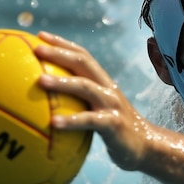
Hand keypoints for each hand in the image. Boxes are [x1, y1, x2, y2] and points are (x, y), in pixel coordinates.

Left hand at [35, 31, 149, 170]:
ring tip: (39, 80)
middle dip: (60, 53)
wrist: (147, 147)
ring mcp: (112, 104)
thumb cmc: (116, 131)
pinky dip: (72, 120)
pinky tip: (53, 123)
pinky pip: (90, 120)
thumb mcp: (98, 112)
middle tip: (36, 49)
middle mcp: (108, 88)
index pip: (83, 56)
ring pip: (85, 87)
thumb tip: (44, 105)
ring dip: (62, 82)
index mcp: (103, 82)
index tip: (40, 36)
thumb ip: (79, 104)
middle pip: (83, 63)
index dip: (63, 43)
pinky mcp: (114, 124)